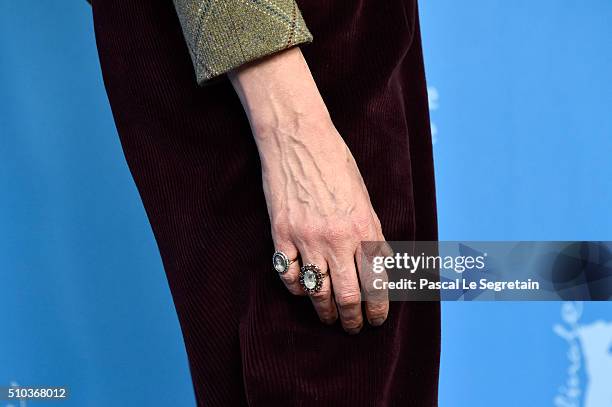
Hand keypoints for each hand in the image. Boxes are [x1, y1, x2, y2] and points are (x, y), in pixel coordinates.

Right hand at [229, 48, 388, 333]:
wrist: (298, 137)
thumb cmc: (335, 162)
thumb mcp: (363, 197)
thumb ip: (370, 232)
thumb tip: (377, 265)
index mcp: (365, 227)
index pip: (377, 282)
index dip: (378, 308)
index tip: (377, 319)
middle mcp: (337, 238)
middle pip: (347, 296)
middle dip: (352, 319)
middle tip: (354, 327)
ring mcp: (306, 238)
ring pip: (317, 292)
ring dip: (325, 312)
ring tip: (329, 318)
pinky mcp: (281, 233)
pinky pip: (288, 274)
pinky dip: (297, 288)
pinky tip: (303, 290)